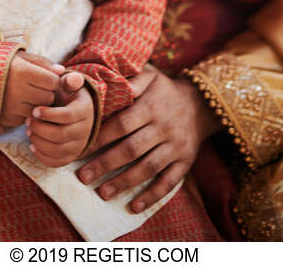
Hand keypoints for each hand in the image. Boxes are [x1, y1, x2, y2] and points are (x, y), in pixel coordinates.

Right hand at [0, 52, 65, 127]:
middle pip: (48, 98)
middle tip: (38, 86)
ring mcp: (11, 107)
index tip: (48, 77)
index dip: (54, 79)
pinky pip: (26, 119)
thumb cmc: (3, 64)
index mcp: (22, 71)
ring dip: (38, 104)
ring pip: (39, 110)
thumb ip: (43, 63)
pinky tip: (19, 103)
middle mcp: (16, 90)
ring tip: (29, 94)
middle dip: (47, 92)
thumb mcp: (22, 56)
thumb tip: (62, 71)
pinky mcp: (6, 119)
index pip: (53, 81)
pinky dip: (26, 112)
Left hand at [26, 73, 94, 166]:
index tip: (34, 111)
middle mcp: (85, 130)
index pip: (67, 116)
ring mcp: (79, 146)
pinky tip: (33, 144)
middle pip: (61, 135)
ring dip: (38, 141)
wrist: (77, 113)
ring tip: (29, 131)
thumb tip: (73, 80)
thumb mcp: (70, 86)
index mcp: (84, 110)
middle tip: (27, 121)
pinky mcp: (71, 156)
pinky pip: (56, 162)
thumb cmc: (68, 97)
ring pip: (57, 150)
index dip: (48, 115)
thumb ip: (69, 80)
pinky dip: (41, 155)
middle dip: (40, 129)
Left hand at [75, 67, 218, 212]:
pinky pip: (169, 182)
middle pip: (131, 149)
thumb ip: (132, 81)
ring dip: (124, 182)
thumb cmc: (165, 90)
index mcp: (151, 107)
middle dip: (105, 164)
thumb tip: (108, 86)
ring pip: (148, 168)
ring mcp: (175, 147)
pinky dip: (152, 195)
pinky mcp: (185, 162)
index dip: (101, 138)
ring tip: (103, 193)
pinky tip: (134, 206)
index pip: (122, 124)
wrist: (201, 103)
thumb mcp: (151, 76)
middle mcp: (163, 128)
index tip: (81, 149)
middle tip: (83, 177)